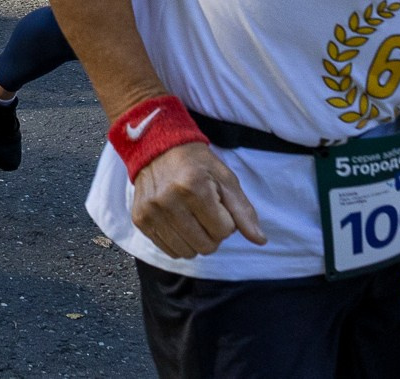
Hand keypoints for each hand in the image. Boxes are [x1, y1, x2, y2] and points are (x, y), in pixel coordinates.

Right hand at [129, 142, 265, 258]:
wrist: (156, 148)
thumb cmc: (196, 164)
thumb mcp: (225, 179)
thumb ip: (243, 211)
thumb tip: (260, 240)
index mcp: (194, 188)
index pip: (224, 232)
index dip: (226, 221)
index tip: (217, 205)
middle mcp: (169, 200)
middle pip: (206, 246)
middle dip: (212, 234)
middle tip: (205, 214)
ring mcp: (151, 211)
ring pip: (188, 252)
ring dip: (195, 240)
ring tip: (191, 218)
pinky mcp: (140, 219)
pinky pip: (169, 250)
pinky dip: (178, 242)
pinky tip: (177, 222)